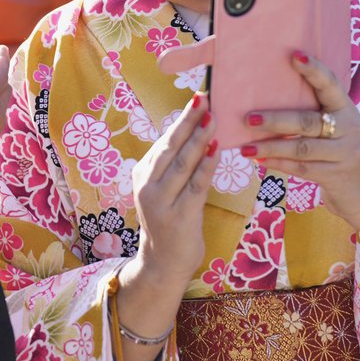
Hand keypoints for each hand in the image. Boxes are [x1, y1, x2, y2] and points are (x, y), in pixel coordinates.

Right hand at [115, 94, 217, 360]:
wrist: (163, 262)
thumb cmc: (169, 221)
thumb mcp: (164, 190)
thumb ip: (172, 166)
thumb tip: (191, 133)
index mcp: (143, 175)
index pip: (165, 141)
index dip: (181, 119)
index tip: (197, 98)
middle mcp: (147, 186)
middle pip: (170, 147)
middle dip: (188, 121)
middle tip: (204, 98)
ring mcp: (161, 202)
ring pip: (182, 164)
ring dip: (198, 140)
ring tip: (213, 119)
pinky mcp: (179, 216)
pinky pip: (195, 186)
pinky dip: (206, 167)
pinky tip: (217, 151)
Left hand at [239, 52, 359, 266]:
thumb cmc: (338, 151)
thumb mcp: (335, 127)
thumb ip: (314, 112)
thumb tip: (269, 96)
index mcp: (346, 109)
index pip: (330, 84)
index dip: (313, 70)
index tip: (294, 56)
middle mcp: (349, 128)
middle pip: (307, 121)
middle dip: (276, 119)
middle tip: (249, 118)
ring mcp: (344, 153)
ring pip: (301, 148)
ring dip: (270, 147)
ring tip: (245, 148)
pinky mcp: (335, 175)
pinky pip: (301, 169)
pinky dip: (278, 164)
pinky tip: (260, 161)